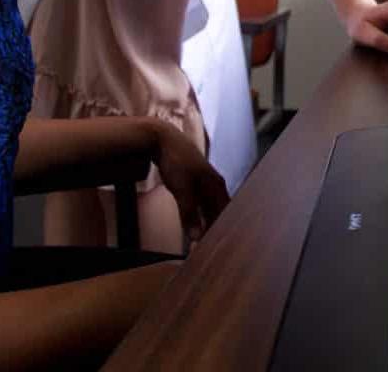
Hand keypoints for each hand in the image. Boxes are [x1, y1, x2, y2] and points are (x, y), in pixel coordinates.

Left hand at [151, 122, 229, 243]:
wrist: (162, 138)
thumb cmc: (175, 160)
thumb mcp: (182, 189)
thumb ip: (189, 213)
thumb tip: (197, 238)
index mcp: (216, 185)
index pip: (225, 215)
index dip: (221, 232)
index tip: (217, 249)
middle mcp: (214, 183)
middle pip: (219, 212)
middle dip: (215, 229)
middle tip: (210, 249)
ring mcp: (205, 181)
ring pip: (210, 207)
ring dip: (207, 222)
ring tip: (203, 239)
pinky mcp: (194, 180)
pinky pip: (202, 202)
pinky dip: (199, 214)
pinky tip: (194, 222)